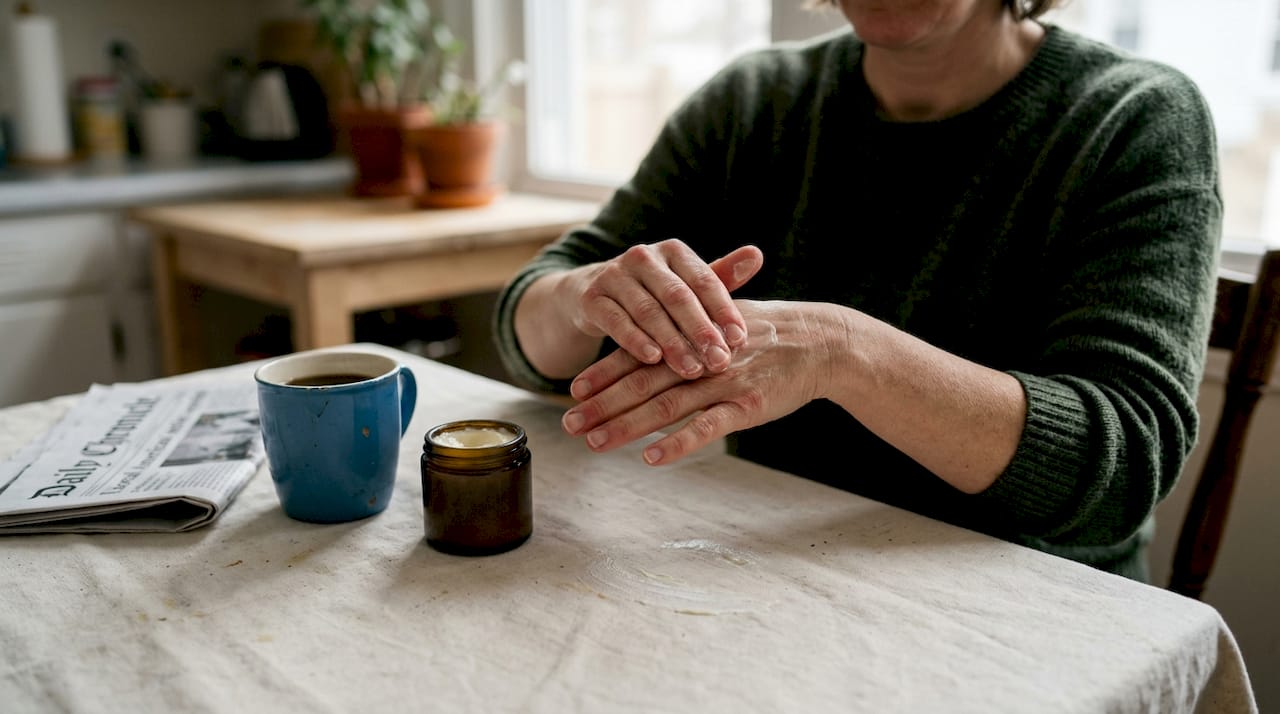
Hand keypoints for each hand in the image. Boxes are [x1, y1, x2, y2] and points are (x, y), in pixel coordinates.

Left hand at [561, 300, 836, 464]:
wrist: (821, 341)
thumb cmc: (768, 334)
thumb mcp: (722, 322)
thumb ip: (685, 336)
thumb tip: (649, 355)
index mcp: (690, 335)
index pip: (639, 353)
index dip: (605, 371)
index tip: (574, 389)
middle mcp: (700, 358)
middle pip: (642, 382)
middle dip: (602, 404)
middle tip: (569, 423)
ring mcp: (722, 382)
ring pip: (666, 406)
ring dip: (626, 425)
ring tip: (594, 443)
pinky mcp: (747, 407)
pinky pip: (707, 427)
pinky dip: (678, 443)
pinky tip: (652, 458)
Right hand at [563, 241, 762, 379]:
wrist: (591, 296)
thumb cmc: (652, 293)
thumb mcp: (684, 285)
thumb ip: (720, 276)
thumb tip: (757, 255)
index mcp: (673, 251)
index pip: (704, 280)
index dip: (723, 311)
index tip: (741, 340)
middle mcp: (643, 256)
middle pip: (678, 296)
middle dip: (701, 331)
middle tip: (720, 361)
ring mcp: (614, 275)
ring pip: (648, 311)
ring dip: (672, 342)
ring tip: (692, 368)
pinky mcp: (591, 297)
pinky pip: (616, 321)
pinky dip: (635, 341)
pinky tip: (653, 359)